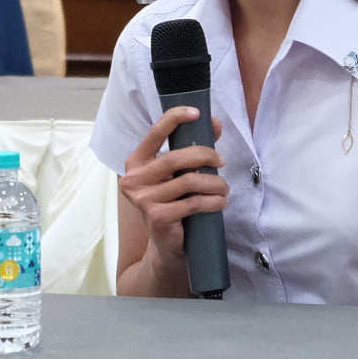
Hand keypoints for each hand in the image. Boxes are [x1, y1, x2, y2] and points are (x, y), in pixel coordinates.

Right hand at [119, 108, 228, 268]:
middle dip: (205, 156)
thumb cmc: (173, 204)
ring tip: (223, 187)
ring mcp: (143, 199)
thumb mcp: (177, 174)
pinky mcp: (158, 217)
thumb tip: (214, 123)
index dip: (174, 119)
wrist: (166, 245)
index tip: (196, 113)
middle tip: (221, 161)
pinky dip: (213, 201)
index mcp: (135, 163)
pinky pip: (193, 203)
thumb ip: (192, 149)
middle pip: (175, 158)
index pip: (154, 133)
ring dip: (214, 183)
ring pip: (189, 181)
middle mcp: (134, 179)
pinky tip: (220, 202)